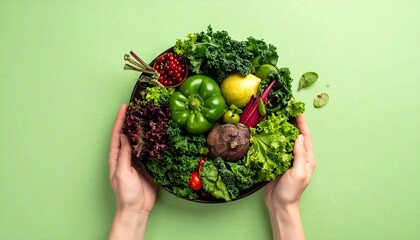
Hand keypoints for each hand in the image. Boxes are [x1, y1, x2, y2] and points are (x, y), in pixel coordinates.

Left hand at [108, 104, 156, 239]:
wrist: (136, 209)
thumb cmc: (126, 194)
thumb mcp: (122, 173)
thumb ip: (124, 155)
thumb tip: (125, 137)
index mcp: (116, 158)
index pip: (117, 135)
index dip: (120, 120)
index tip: (124, 107)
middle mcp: (125, 157)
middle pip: (128, 135)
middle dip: (130, 121)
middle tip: (137, 107)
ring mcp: (136, 161)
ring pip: (139, 141)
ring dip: (142, 129)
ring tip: (146, 116)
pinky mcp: (147, 166)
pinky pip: (149, 150)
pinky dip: (152, 141)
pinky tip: (156, 134)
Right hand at [265, 113, 314, 208]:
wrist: (279, 205)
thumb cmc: (291, 192)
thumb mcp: (299, 173)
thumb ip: (300, 155)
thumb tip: (299, 136)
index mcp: (307, 158)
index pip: (305, 136)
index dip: (301, 122)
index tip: (296, 109)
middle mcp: (298, 156)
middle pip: (295, 134)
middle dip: (291, 121)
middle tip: (285, 108)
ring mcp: (287, 158)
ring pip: (284, 139)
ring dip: (281, 128)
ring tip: (275, 116)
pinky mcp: (276, 161)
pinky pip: (275, 146)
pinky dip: (271, 137)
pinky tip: (266, 132)